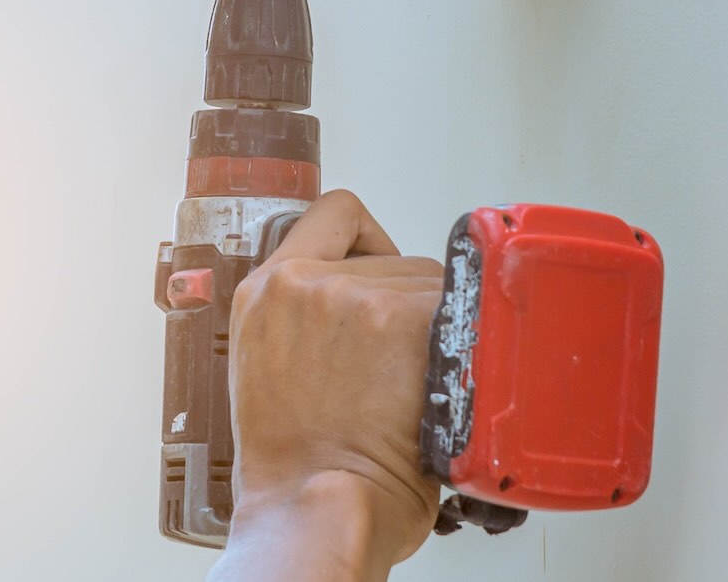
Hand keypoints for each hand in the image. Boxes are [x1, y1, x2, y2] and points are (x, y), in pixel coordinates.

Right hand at [213, 190, 444, 579]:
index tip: (376, 260)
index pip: (330, 216)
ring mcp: (359, 296)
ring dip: (432, 331)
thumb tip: (357, 317)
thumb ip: (305, 323)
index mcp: (266, 293)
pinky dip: (461, 349)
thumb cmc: (298, 471)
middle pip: (393, 260)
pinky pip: (459, 311)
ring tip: (411, 387)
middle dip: (403, 307)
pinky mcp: (406, 316)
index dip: (364, 237)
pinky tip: (437, 387)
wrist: (316, 512)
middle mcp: (307, 283)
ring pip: (429, 286)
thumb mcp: (270, 373)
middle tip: (397, 367)